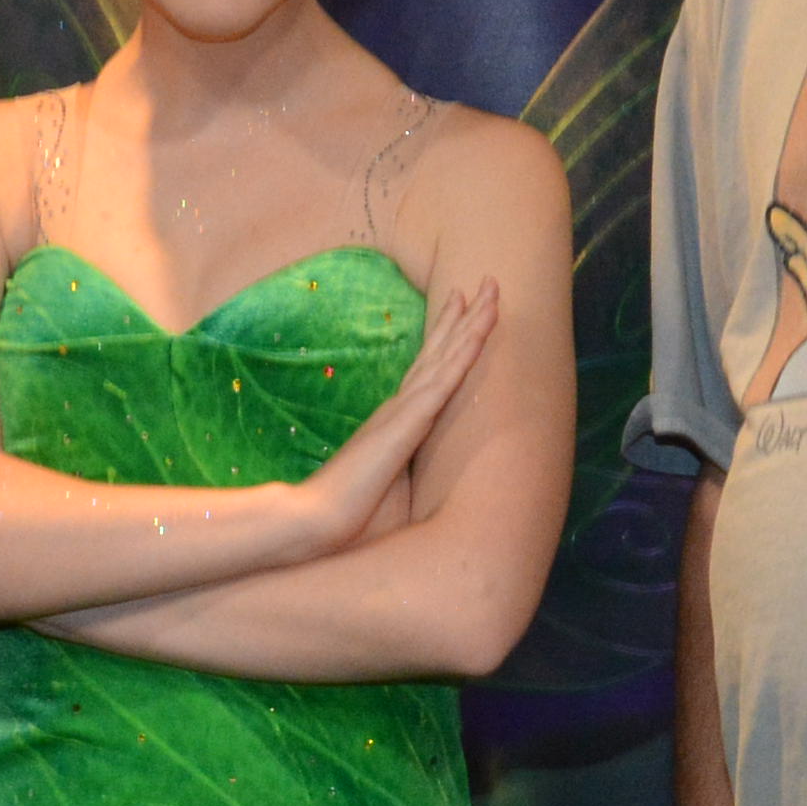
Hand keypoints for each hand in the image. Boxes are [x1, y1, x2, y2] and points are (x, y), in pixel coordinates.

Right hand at [277, 276, 499, 553]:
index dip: (445, 335)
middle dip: (464, 314)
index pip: (427, 370)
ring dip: (473, 320)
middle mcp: (400, 407)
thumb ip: (410, 479)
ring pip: (447, 356)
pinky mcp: (408, 422)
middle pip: (439, 351)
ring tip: (492, 286)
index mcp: (395, 422)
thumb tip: (428, 496)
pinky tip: (483, 327)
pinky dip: (465, 350)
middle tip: (485, 281)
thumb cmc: (349, 519)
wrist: (314, 524)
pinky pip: (445, 379)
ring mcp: (404, 411)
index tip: (459, 305)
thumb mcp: (392, 494)